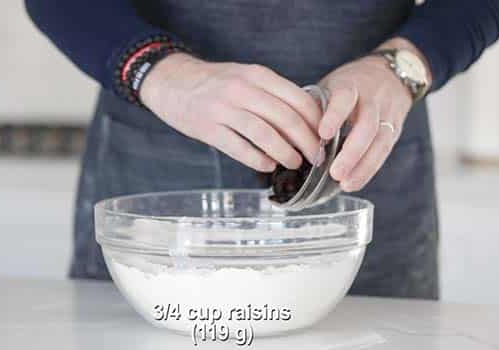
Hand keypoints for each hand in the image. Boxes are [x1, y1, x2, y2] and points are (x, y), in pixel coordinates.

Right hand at [140, 53, 321, 171]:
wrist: (172, 82)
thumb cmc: (216, 84)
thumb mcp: (246, 76)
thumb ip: (273, 94)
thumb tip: (307, 120)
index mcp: (257, 75)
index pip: (298, 99)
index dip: (317, 122)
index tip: (325, 138)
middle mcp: (242, 89)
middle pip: (286, 119)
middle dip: (307, 142)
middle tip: (316, 158)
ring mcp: (223, 109)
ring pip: (265, 135)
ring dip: (286, 153)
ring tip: (295, 163)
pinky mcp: (208, 128)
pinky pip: (240, 148)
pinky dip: (258, 160)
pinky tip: (268, 165)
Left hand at [318, 39, 430, 191]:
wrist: (389, 74)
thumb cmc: (348, 85)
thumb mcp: (329, 87)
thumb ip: (312, 109)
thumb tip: (283, 135)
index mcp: (350, 85)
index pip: (345, 98)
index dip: (335, 116)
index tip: (324, 134)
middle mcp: (373, 99)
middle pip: (367, 125)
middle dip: (352, 152)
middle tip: (335, 173)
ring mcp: (387, 115)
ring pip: (380, 142)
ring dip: (363, 167)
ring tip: (345, 184)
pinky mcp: (396, 129)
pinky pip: (385, 152)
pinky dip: (369, 169)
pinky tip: (355, 182)